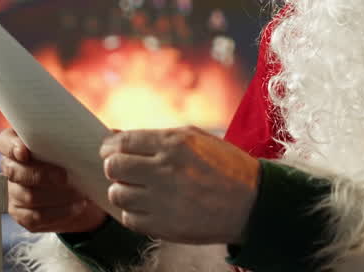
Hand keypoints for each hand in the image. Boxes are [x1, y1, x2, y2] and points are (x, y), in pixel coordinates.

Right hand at [0, 127, 108, 233]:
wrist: (84, 194)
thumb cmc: (78, 161)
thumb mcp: (84, 145)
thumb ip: (92, 137)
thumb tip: (112, 135)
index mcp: (19, 144)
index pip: (4, 143)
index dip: (12, 147)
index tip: (26, 151)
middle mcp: (11, 168)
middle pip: (15, 171)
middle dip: (41, 174)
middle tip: (65, 176)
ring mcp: (15, 193)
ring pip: (27, 196)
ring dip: (55, 196)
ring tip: (79, 193)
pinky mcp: (24, 216)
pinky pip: (35, 218)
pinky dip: (59, 213)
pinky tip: (76, 207)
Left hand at [100, 126, 259, 244]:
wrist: (252, 203)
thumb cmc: (225, 166)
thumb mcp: (195, 139)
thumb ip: (156, 137)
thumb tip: (116, 137)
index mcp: (174, 145)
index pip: (123, 143)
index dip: (110, 147)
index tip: (110, 151)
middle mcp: (165, 171)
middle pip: (114, 167)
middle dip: (114, 167)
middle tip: (123, 170)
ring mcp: (164, 201)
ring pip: (118, 195)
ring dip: (122, 191)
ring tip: (137, 190)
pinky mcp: (165, 227)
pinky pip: (130, 219)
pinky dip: (133, 213)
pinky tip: (147, 207)